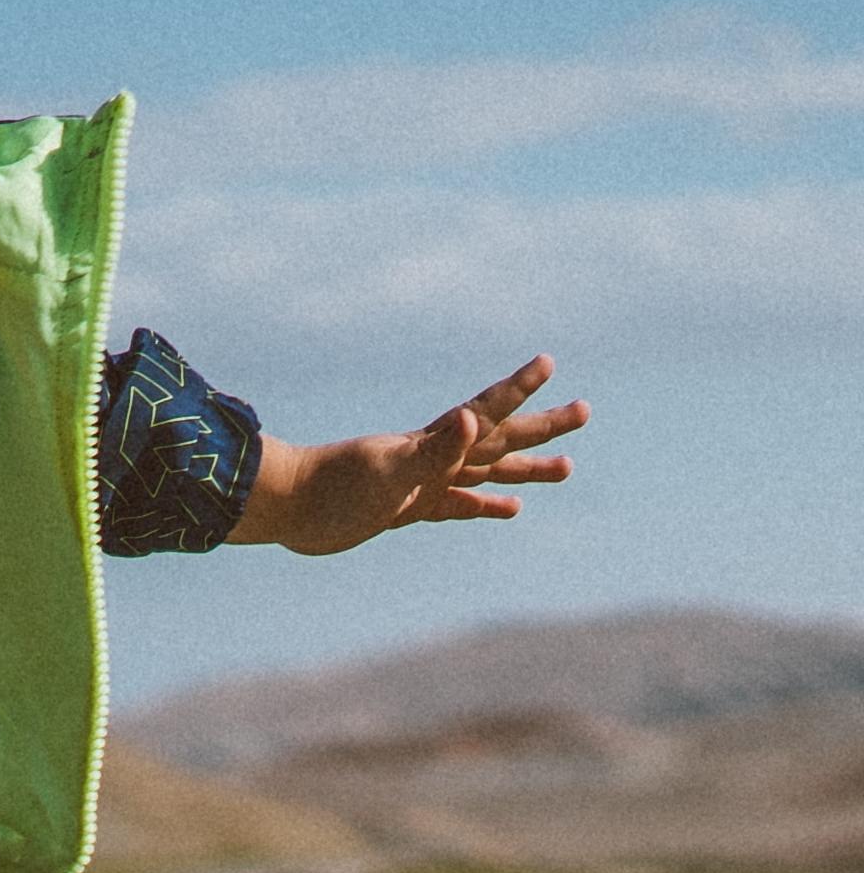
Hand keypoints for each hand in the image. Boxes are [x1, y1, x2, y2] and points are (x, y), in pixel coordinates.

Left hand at [232, 356, 587, 558]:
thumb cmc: (332, 489)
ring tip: (568, 467)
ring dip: (526, 470)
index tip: (549, 362)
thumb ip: (434, 448)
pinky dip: (486, 507)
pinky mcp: (407, 508)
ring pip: (487, 474)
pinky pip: (458, 505)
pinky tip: (511, 510)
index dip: (518, 390)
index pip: (487, 412)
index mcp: (434, 444)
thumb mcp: (390, 470)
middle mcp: (433, 458)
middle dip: (542, 427)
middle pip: (500, 440)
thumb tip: (474, 420)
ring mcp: (422, 482)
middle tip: (586, 411)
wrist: (286, 508)